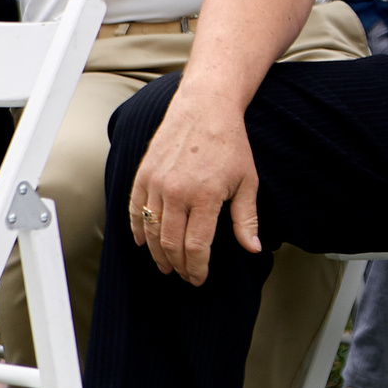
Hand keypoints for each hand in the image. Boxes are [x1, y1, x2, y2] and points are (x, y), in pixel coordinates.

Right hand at [129, 92, 262, 285]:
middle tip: (185, 276)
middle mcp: (177, 193)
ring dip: (156, 254)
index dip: (197, 268)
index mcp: (205, 197)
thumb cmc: (231, 144)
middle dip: (178, 265)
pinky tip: (142, 242)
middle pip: (170, 244)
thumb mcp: (247, 181)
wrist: (205, 108)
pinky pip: (135, 210)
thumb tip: (252, 249)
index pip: (196, 247)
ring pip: (151, 231)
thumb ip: (246, 218)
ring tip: (166, 266)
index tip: (200, 279)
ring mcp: (156, 183)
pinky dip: (137, 229)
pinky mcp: (143, 175)